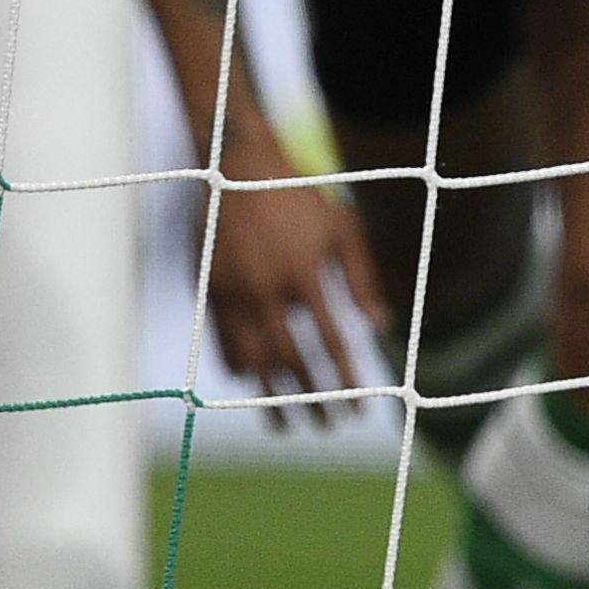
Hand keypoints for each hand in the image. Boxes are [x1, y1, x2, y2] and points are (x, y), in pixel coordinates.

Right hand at [200, 173, 387, 422]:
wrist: (235, 164)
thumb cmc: (298, 193)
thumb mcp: (340, 227)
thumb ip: (361, 278)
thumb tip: (381, 327)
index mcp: (304, 274)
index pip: (330, 342)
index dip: (346, 378)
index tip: (361, 404)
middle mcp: (267, 289)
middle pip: (292, 362)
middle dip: (313, 399)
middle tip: (330, 425)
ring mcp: (232, 291)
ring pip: (253, 360)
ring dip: (271, 398)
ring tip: (287, 425)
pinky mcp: (207, 289)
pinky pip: (222, 342)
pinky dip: (239, 368)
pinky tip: (252, 385)